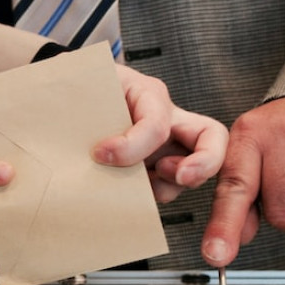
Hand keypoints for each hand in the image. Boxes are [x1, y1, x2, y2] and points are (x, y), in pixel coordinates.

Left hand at [92, 64, 228, 202]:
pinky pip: (169, 187)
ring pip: (193, 170)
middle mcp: (167, 119)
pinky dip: (154, 196)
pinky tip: (130, 194)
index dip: (132, 145)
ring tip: (139, 186)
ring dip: (171, 186)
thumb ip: (81, 106)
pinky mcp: (157, 169)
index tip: (99, 154)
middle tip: (180, 177)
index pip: (156, 123)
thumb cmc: (80, 90)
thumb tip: (85, 145)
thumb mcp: (81, 88)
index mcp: (147, 93)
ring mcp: (167, 146)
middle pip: (211, 137)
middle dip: (205, 162)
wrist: (73, 101)